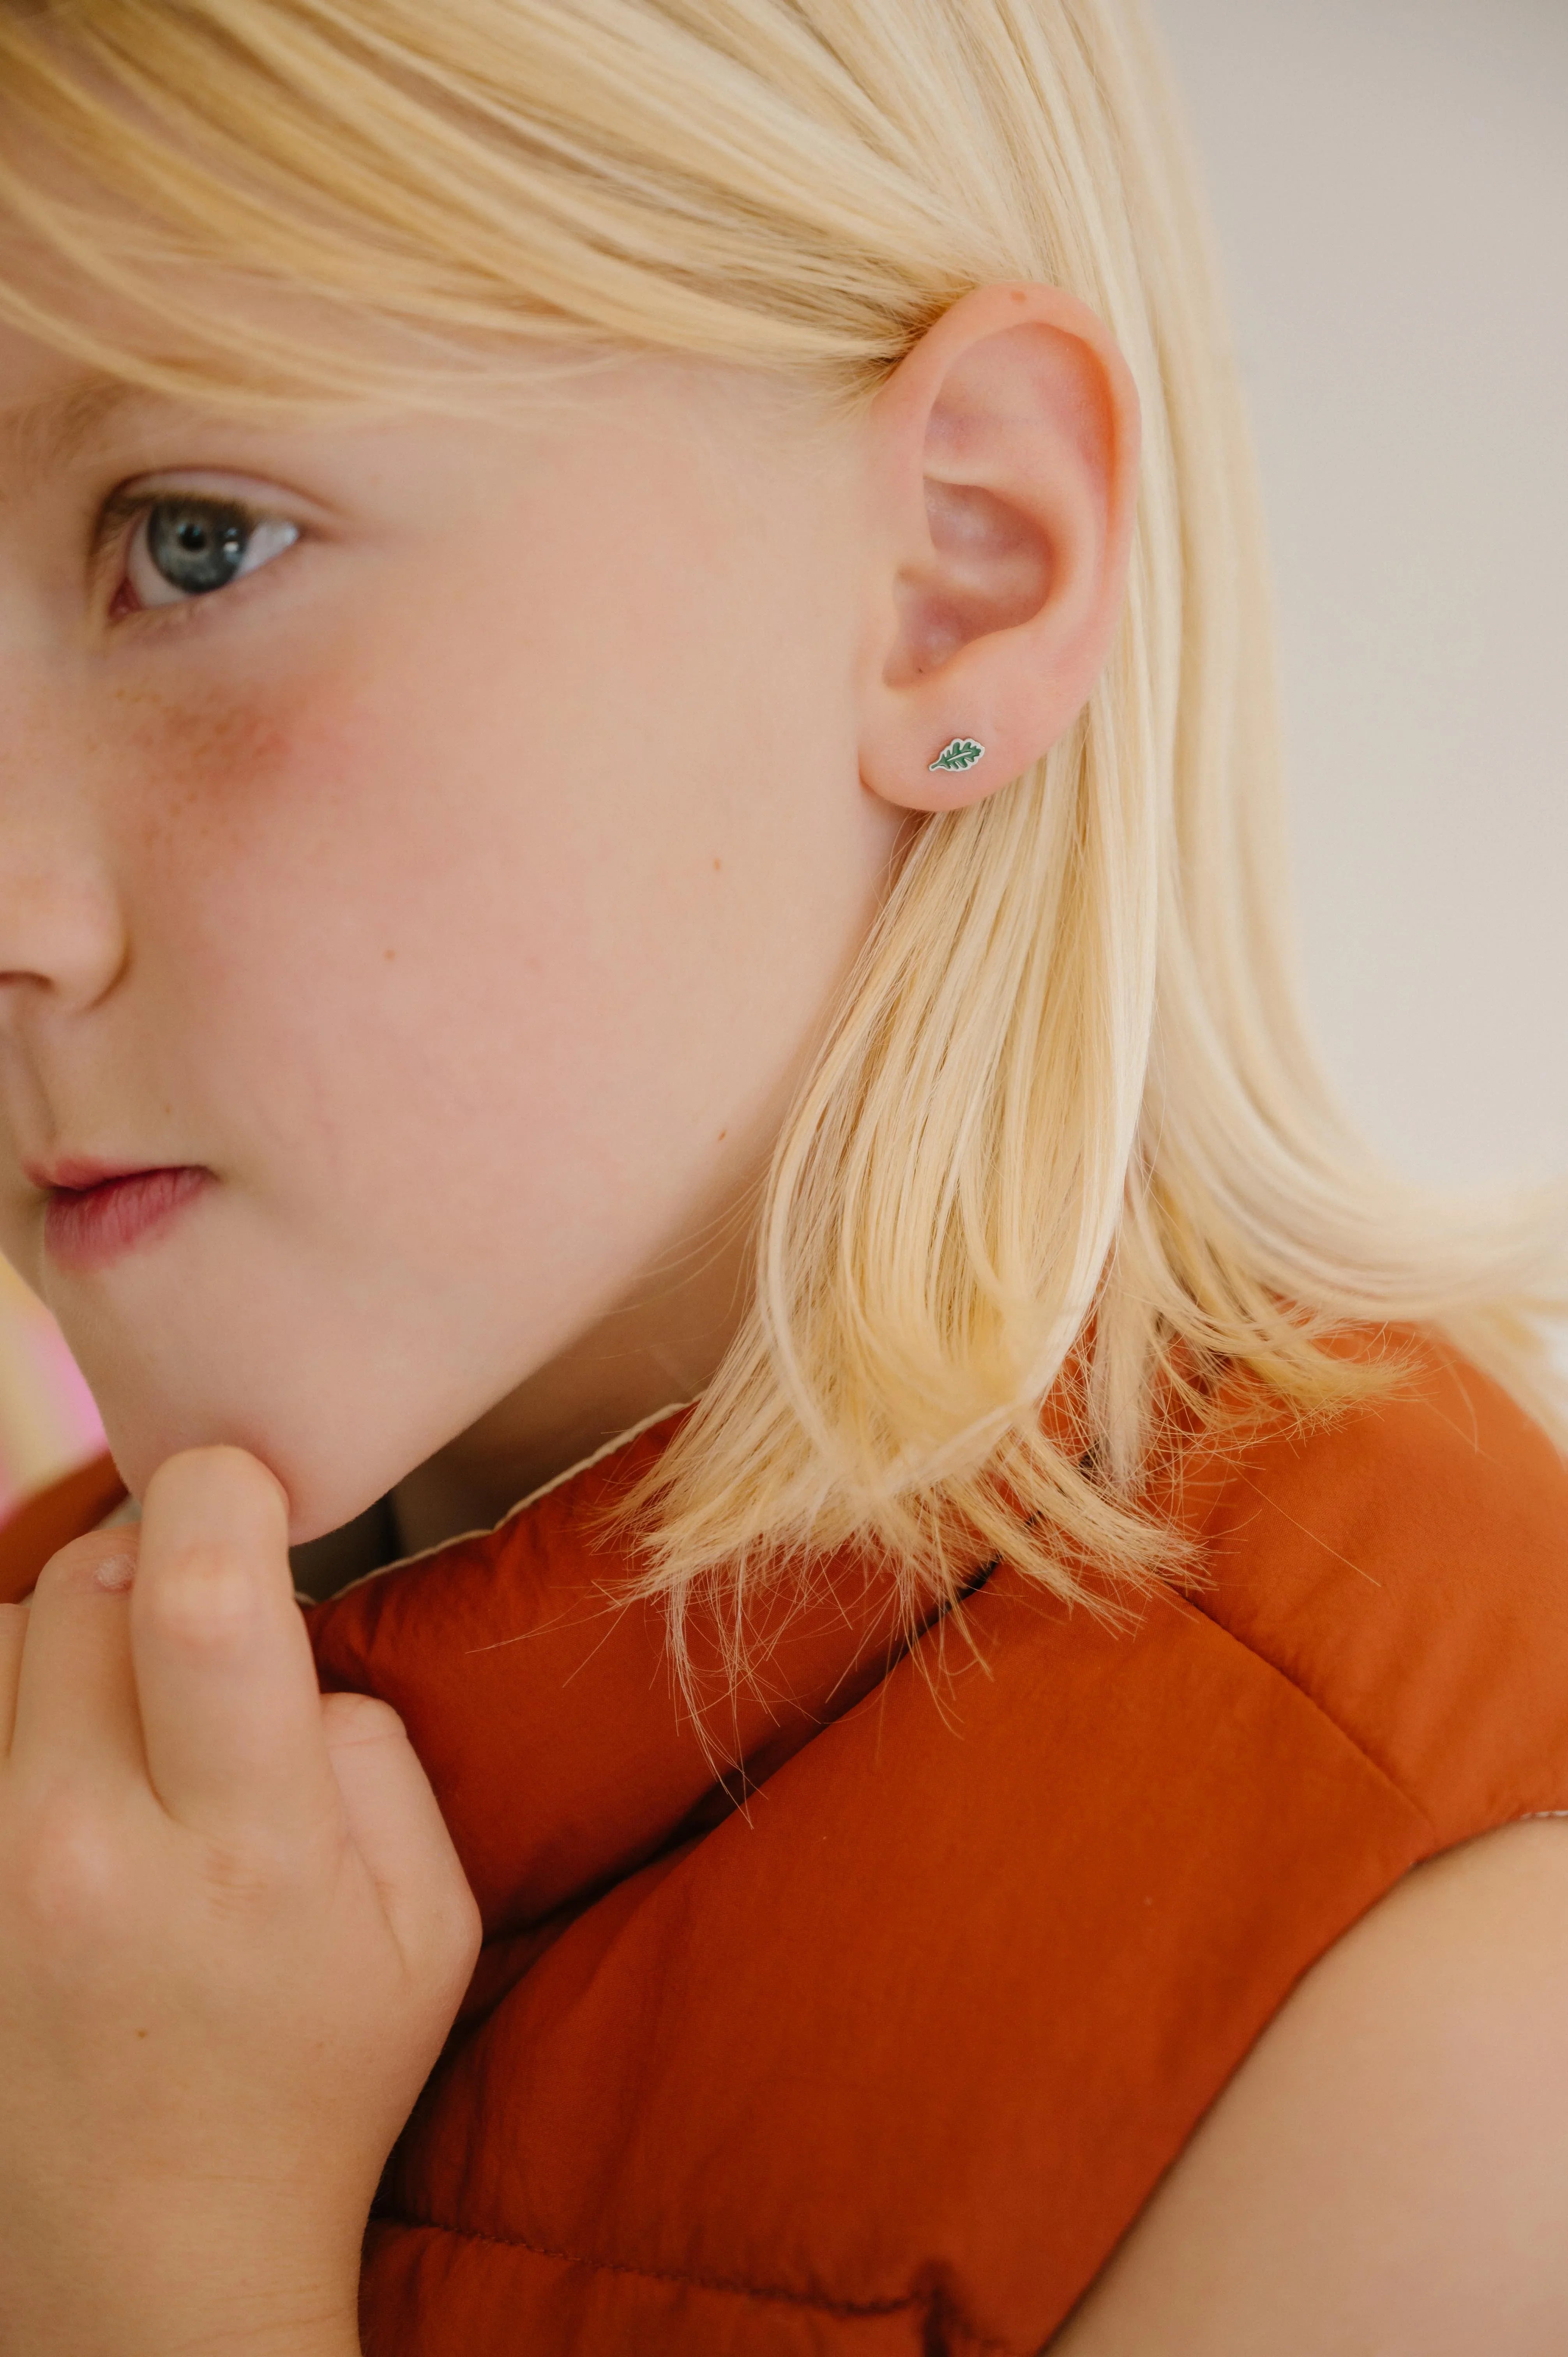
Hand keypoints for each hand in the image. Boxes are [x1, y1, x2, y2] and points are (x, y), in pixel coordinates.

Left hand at [0, 1447, 480, 2356]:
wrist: (153, 2257)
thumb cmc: (312, 2077)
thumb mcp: (425, 1920)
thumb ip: (369, 1748)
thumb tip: (283, 1638)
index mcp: (245, 1851)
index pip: (201, 1599)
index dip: (221, 1491)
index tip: (245, 1485)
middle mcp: (81, 1853)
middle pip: (80, 1584)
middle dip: (150, 1558)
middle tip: (198, 1618)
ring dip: (66, 1637)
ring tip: (123, 1716)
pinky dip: (13, 1708)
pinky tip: (63, 1769)